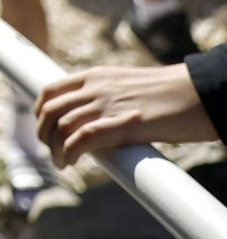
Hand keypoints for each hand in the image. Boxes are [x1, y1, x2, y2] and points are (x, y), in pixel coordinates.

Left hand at [35, 63, 215, 166]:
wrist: (199, 91)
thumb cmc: (170, 92)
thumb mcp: (128, 86)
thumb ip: (107, 97)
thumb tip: (95, 119)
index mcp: (96, 76)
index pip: (51, 91)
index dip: (40, 113)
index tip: (44, 129)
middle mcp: (96, 87)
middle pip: (51, 111)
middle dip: (44, 134)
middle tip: (52, 151)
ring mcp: (109, 104)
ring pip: (63, 125)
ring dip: (55, 148)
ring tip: (61, 163)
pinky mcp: (126, 123)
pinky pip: (83, 136)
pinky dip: (70, 151)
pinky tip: (71, 162)